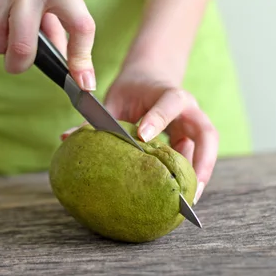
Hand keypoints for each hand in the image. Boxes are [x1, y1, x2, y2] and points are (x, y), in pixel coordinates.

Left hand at [61, 66, 217, 204]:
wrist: (150, 75)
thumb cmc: (131, 88)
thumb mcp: (114, 99)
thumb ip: (98, 119)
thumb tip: (67, 138)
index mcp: (167, 92)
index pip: (169, 103)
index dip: (157, 119)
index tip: (142, 136)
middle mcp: (188, 108)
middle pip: (206, 132)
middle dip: (201, 159)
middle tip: (187, 186)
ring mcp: (193, 124)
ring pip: (207, 147)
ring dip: (202, 173)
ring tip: (190, 200)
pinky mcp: (192, 137)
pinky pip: (199, 156)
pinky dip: (194, 174)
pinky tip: (183, 195)